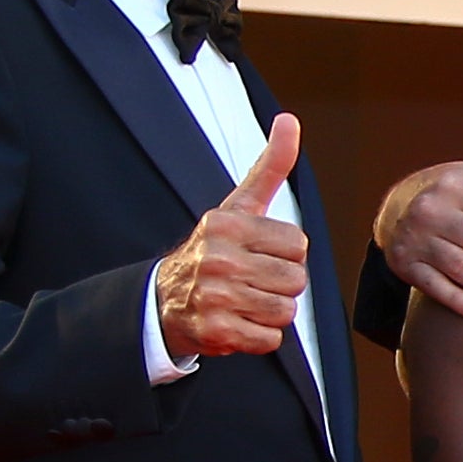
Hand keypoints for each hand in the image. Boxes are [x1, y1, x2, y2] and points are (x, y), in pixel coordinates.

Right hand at [156, 116, 309, 356]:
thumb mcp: (238, 205)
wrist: (164, 300)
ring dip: (271, 311)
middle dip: (281, 284)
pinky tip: (237, 321)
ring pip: (286, 312)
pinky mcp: (215, 331)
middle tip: (252, 279)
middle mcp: (218, 258)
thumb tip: (290, 121)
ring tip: (244, 300)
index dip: (286, 253)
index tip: (260, 252)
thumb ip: (269, 167)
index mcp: (227, 224)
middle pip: (296, 280)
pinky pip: (270, 340)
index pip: (298, 245)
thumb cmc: (215, 249)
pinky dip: (259, 336)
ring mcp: (214, 296)